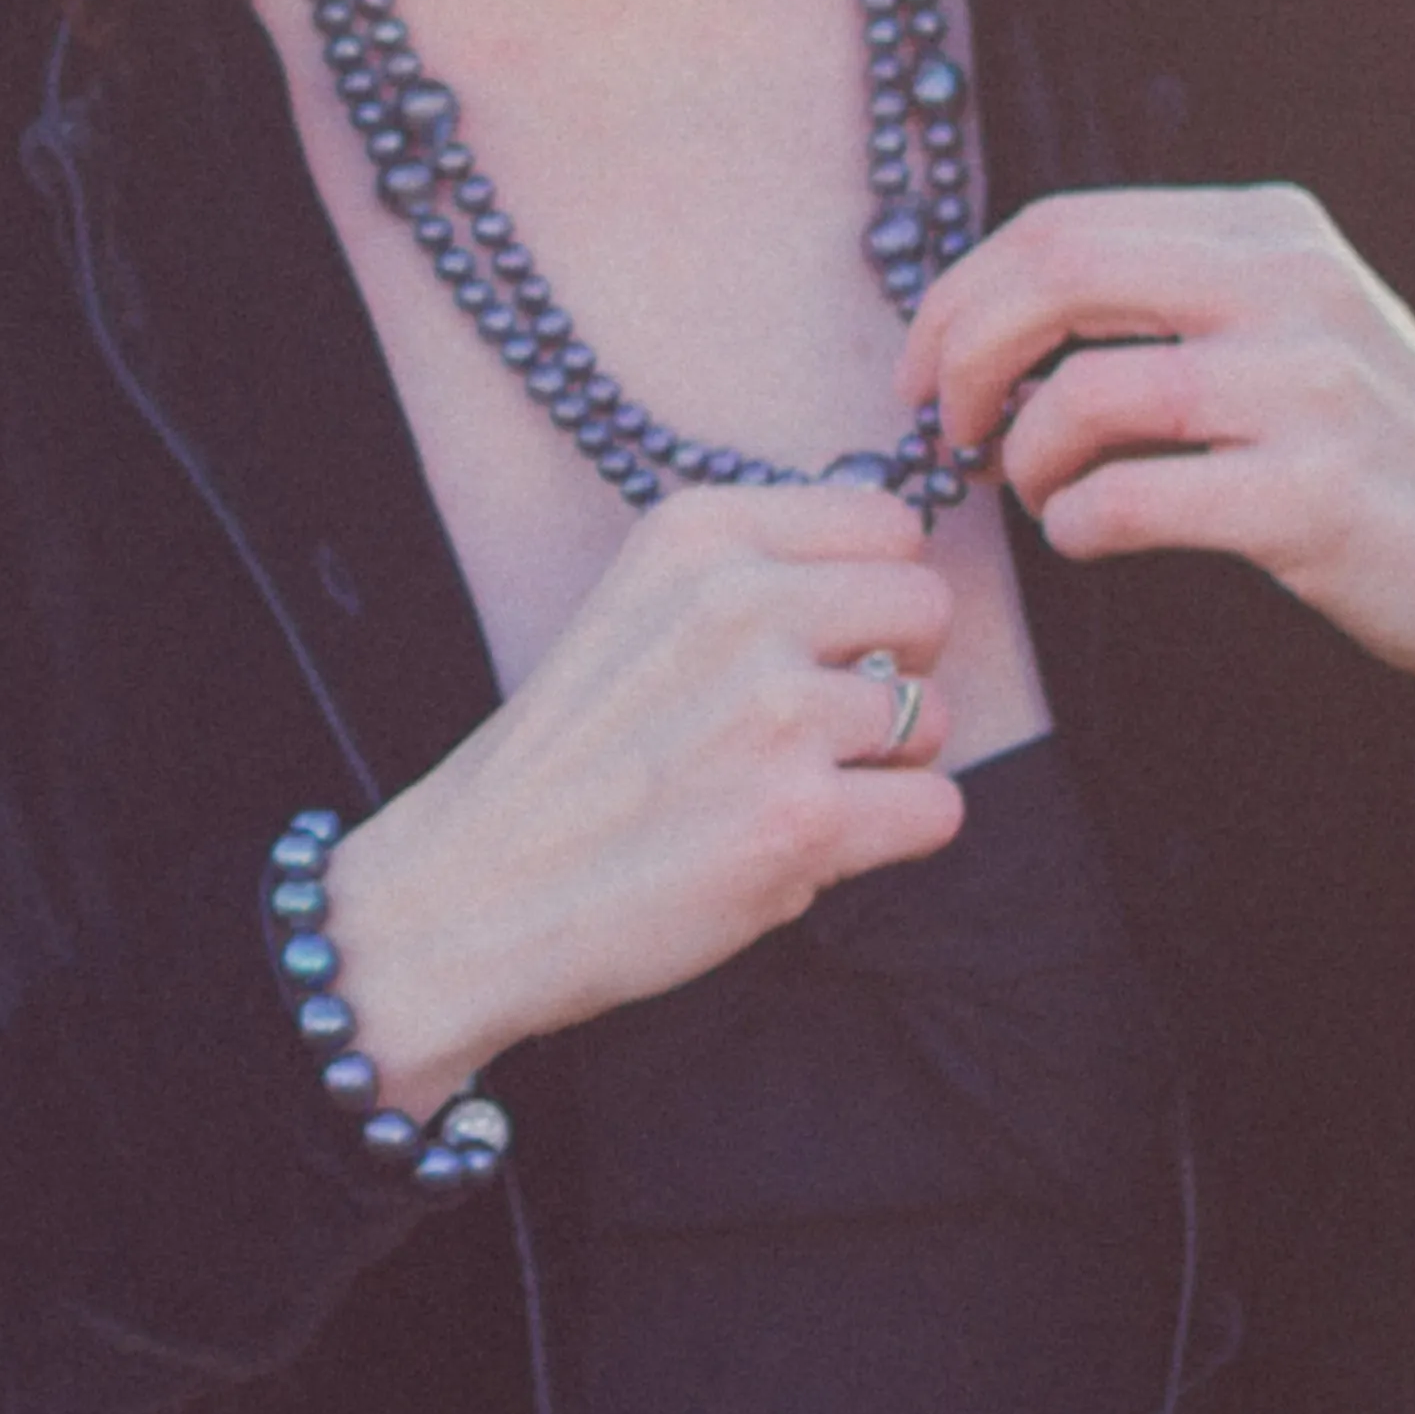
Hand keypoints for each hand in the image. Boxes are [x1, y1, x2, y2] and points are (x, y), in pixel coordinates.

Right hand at [317, 483, 966, 1116]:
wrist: (477, 890)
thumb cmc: (572, 760)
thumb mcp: (641, 607)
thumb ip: (759, 575)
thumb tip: (900, 567)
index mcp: (697, 534)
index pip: (886, 524)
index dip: (872, 593)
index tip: (820, 641)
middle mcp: (739, 603)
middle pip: (928, 609)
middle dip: (899, 671)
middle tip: (819, 725)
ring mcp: (774, 711)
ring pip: (934, 718)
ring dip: (883, 766)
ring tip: (787, 790)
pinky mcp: (801, 819)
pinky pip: (937, 808)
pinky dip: (889, 838)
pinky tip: (802, 845)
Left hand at [904, 186, 1414, 787]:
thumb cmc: (1372, 451)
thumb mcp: (1288, 326)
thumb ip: (1166, 297)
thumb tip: (984, 316)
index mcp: (1272, 229)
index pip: (1061, 226)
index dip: (961, 294)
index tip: (923, 365)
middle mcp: (1293, 286)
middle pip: (1056, 276)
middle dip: (961, 352)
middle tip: (944, 424)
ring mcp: (1311, 388)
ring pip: (1082, 394)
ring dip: (1022, 456)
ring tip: (1036, 492)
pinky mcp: (1316, 496)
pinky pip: (1129, 499)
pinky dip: (1075, 524)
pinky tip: (1088, 536)